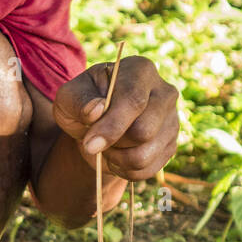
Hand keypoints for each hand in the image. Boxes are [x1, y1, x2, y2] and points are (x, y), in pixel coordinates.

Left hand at [52, 56, 179, 180]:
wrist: (96, 122)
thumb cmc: (83, 103)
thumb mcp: (69, 97)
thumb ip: (78, 101)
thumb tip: (96, 110)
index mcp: (140, 71)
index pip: (134, 101)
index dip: (112, 126)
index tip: (90, 144)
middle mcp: (164, 93)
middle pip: (144, 131)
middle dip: (113, 143)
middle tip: (94, 139)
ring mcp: (172, 120)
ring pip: (145, 155)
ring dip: (117, 159)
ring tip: (106, 146)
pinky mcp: (171, 145)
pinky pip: (148, 170)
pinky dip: (125, 170)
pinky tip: (117, 156)